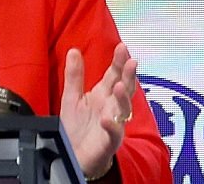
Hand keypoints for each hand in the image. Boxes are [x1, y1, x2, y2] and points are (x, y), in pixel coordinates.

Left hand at [60, 42, 137, 178]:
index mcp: (103, 95)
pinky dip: (112, 126)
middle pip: (124, 88)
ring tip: (118, 86)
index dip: (119, 61)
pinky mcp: (109, 141)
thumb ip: (75, 75)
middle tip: (131, 61)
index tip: (122, 47)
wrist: (73, 155)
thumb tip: (74, 50)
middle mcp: (111, 107)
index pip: (114, 74)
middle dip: (128, 75)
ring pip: (123, 109)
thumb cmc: (76, 127)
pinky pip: (114, 133)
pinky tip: (106, 119)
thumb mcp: (72, 97)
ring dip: (122, 98)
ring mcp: (113, 123)